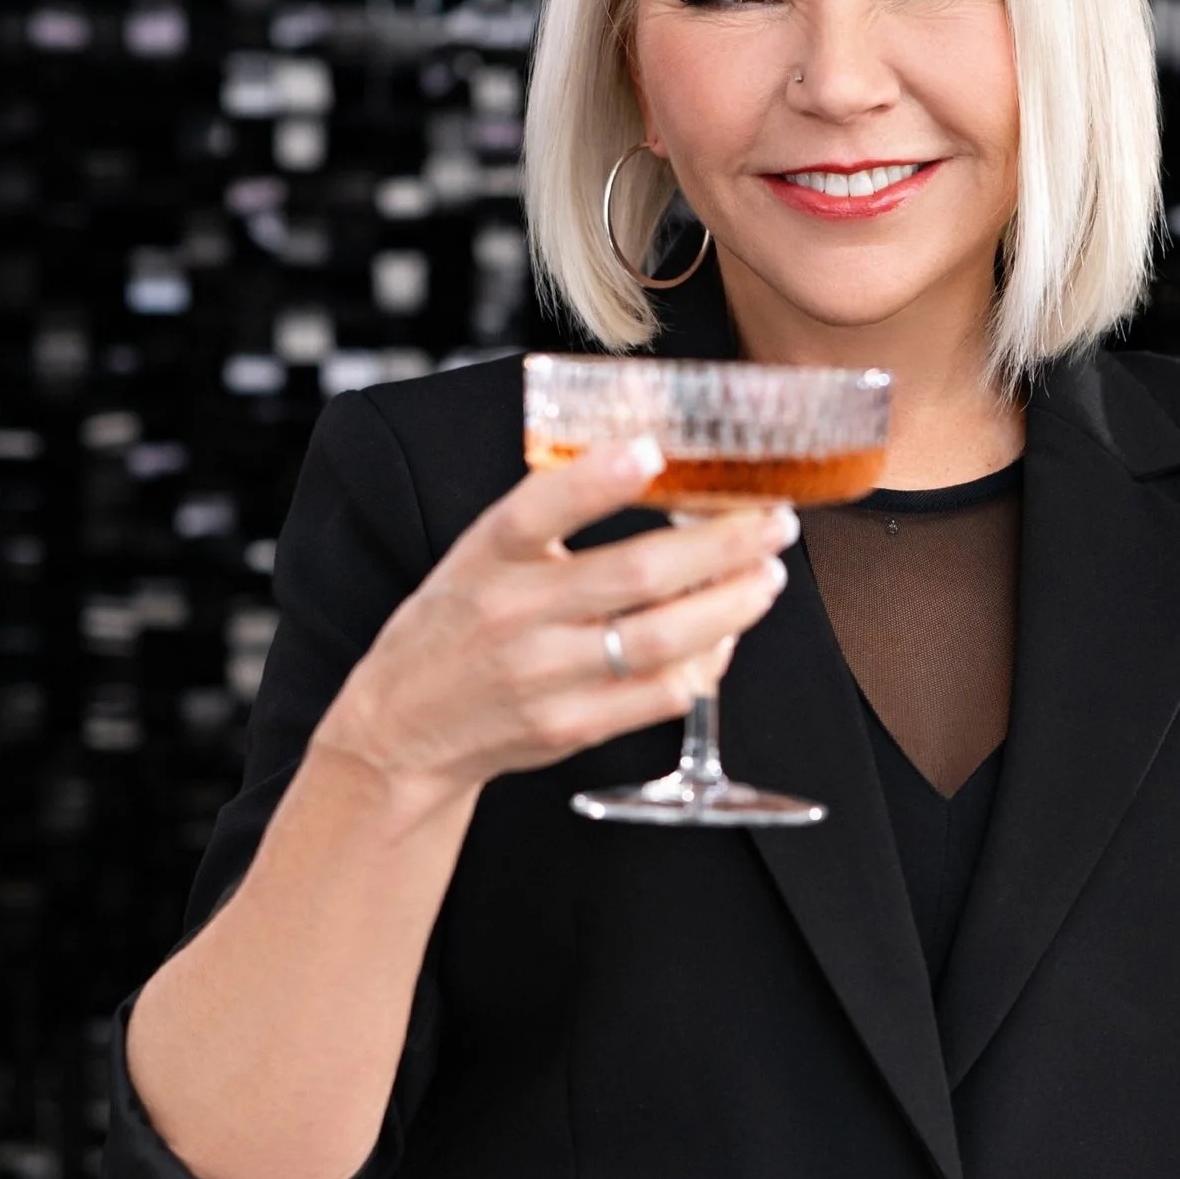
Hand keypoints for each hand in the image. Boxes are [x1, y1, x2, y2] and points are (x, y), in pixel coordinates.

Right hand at [312, 436, 795, 790]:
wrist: (403, 728)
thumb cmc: (460, 622)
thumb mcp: (482, 553)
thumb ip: (552, 512)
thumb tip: (651, 455)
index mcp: (488, 556)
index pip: (537, 508)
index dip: (597, 480)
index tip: (651, 449)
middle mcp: (513, 614)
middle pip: (635, 575)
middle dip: (722, 545)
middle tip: (776, 524)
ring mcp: (543, 677)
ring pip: (662, 639)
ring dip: (732, 606)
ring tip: (769, 579)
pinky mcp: (568, 728)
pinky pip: (660, 694)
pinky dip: (707, 664)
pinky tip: (725, 638)